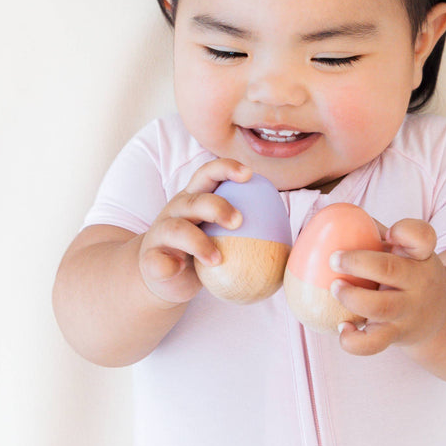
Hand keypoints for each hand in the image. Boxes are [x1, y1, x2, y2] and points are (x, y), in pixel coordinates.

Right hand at [138, 158, 250, 306]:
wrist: (159, 276)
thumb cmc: (200, 252)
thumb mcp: (222, 237)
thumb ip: (248, 235)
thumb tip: (294, 251)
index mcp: (196, 198)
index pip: (208, 173)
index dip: (227, 169)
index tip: (249, 174)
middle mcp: (177, 210)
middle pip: (195, 200)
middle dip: (217, 206)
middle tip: (239, 221)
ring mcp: (161, 234)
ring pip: (176, 229)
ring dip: (198, 242)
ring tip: (217, 259)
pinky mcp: (150, 259)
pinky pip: (156, 259)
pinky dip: (167, 264)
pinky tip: (179, 269)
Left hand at [331, 218, 445, 356]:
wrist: (440, 316)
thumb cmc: (409, 274)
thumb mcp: (405, 251)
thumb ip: (376, 234)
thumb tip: (332, 217)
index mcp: (420, 255)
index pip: (422, 236)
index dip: (404, 231)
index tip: (388, 232)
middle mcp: (419, 282)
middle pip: (390, 270)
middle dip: (358, 263)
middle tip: (334, 258)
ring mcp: (409, 311)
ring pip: (381, 308)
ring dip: (352, 297)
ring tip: (335, 288)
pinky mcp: (397, 335)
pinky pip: (373, 344)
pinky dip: (353, 340)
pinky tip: (342, 327)